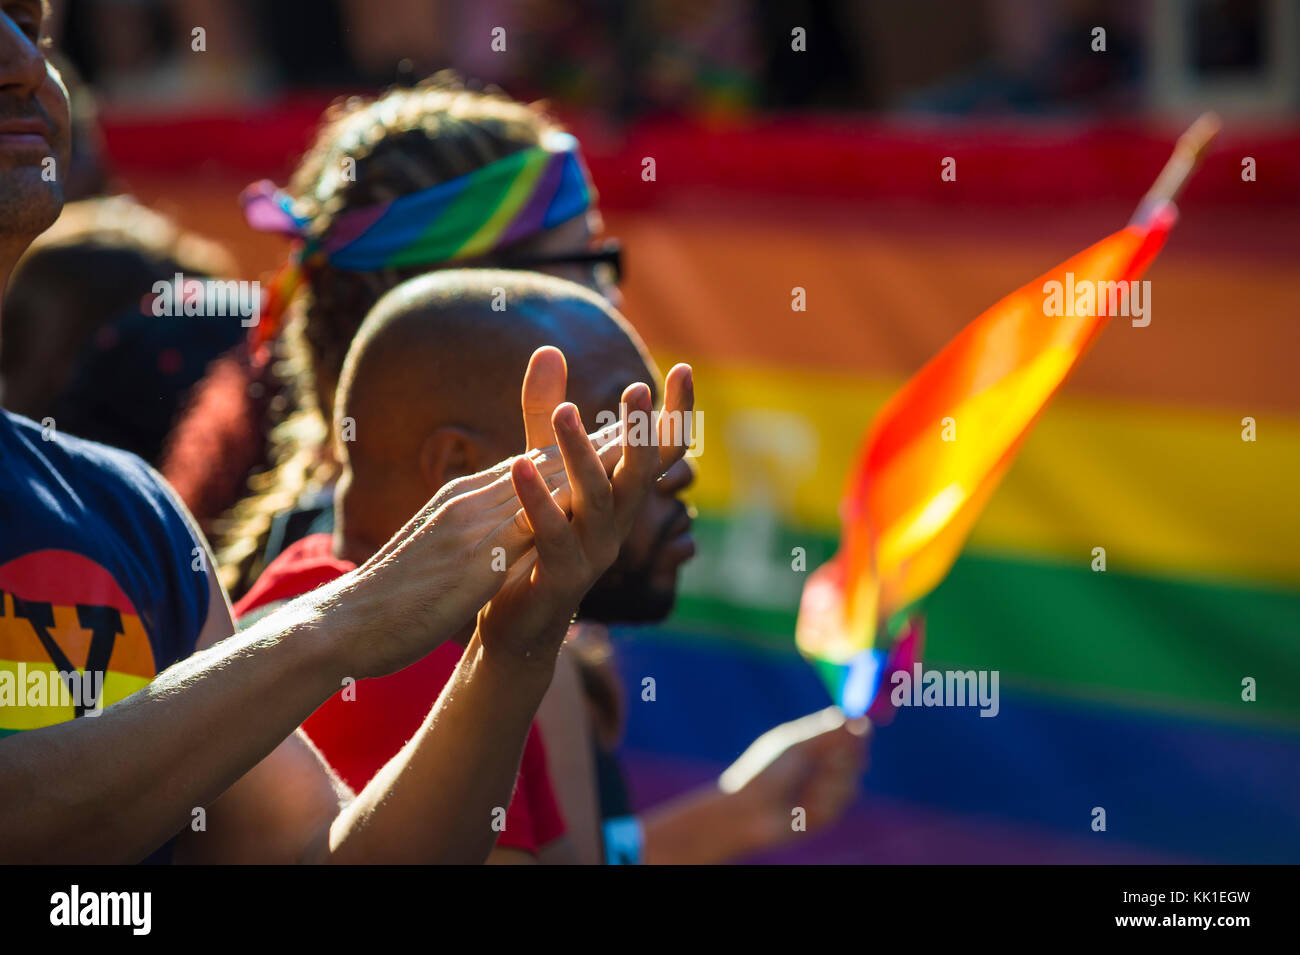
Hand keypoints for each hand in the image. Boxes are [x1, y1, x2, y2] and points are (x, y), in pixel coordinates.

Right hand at [335, 357, 623, 677]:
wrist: (340, 624)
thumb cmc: (388, 595)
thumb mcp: (437, 551)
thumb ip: (470, 532)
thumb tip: (501, 530)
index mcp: (464, 499)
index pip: (534, 465)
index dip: (581, 447)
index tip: (623, 433)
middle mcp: (470, 500)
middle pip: (548, 463)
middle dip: (601, 443)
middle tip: (653, 420)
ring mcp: (470, 526)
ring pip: (542, 484)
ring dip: (593, 463)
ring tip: (640, 445)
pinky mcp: (471, 560)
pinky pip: (525, 528)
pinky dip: (561, 509)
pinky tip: (594, 502)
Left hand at [477, 347, 694, 672]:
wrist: (516, 623)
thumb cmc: (534, 539)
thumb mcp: (541, 468)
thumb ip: (544, 415)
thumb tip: (550, 349)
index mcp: (619, 496)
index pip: (660, 452)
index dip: (676, 414)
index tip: (684, 368)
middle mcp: (617, 523)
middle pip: (640, 473)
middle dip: (642, 431)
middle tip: (637, 389)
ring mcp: (593, 553)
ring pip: (597, 501)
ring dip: (582, 455)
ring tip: (563, 412)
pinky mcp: (560, 578)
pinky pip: (553, 536)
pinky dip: (537, 500)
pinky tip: (518, 465)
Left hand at [717, 707, 870, 847]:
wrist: (750, 811)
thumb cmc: (766, 772)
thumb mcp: (796, 746)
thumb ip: (826, 733)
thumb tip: (855, 717)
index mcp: (814, 742)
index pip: (848, 732)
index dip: (859, 730)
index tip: (863, 727)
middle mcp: (824, 764)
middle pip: (859, 755)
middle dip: (848, 758)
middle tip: (830, 759)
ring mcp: (827, 789)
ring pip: (852, 781)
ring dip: (831, 782)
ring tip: (803, 788)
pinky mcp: (827, 812)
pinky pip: (841, 802)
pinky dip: (824, 800)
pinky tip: (802, 806)